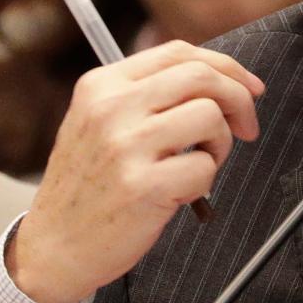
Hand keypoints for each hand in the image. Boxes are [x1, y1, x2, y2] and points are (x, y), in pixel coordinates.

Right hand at [6, 40, 263, 302]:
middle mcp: (110, 108)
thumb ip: (150, 94)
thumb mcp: (101, 122)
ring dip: (220, 143)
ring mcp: (124, 146)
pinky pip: (205, 167)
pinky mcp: (142, 186)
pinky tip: (180, 193)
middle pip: (202, 76)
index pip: (179, 52)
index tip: (250, 87)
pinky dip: (205, 181)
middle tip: (247, 127)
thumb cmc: (92, 186)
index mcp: (102, 85)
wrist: (52, 249)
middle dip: (239, 99)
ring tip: (199, 164)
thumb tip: (224, 78)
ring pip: (209, 116)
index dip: (226, 66)